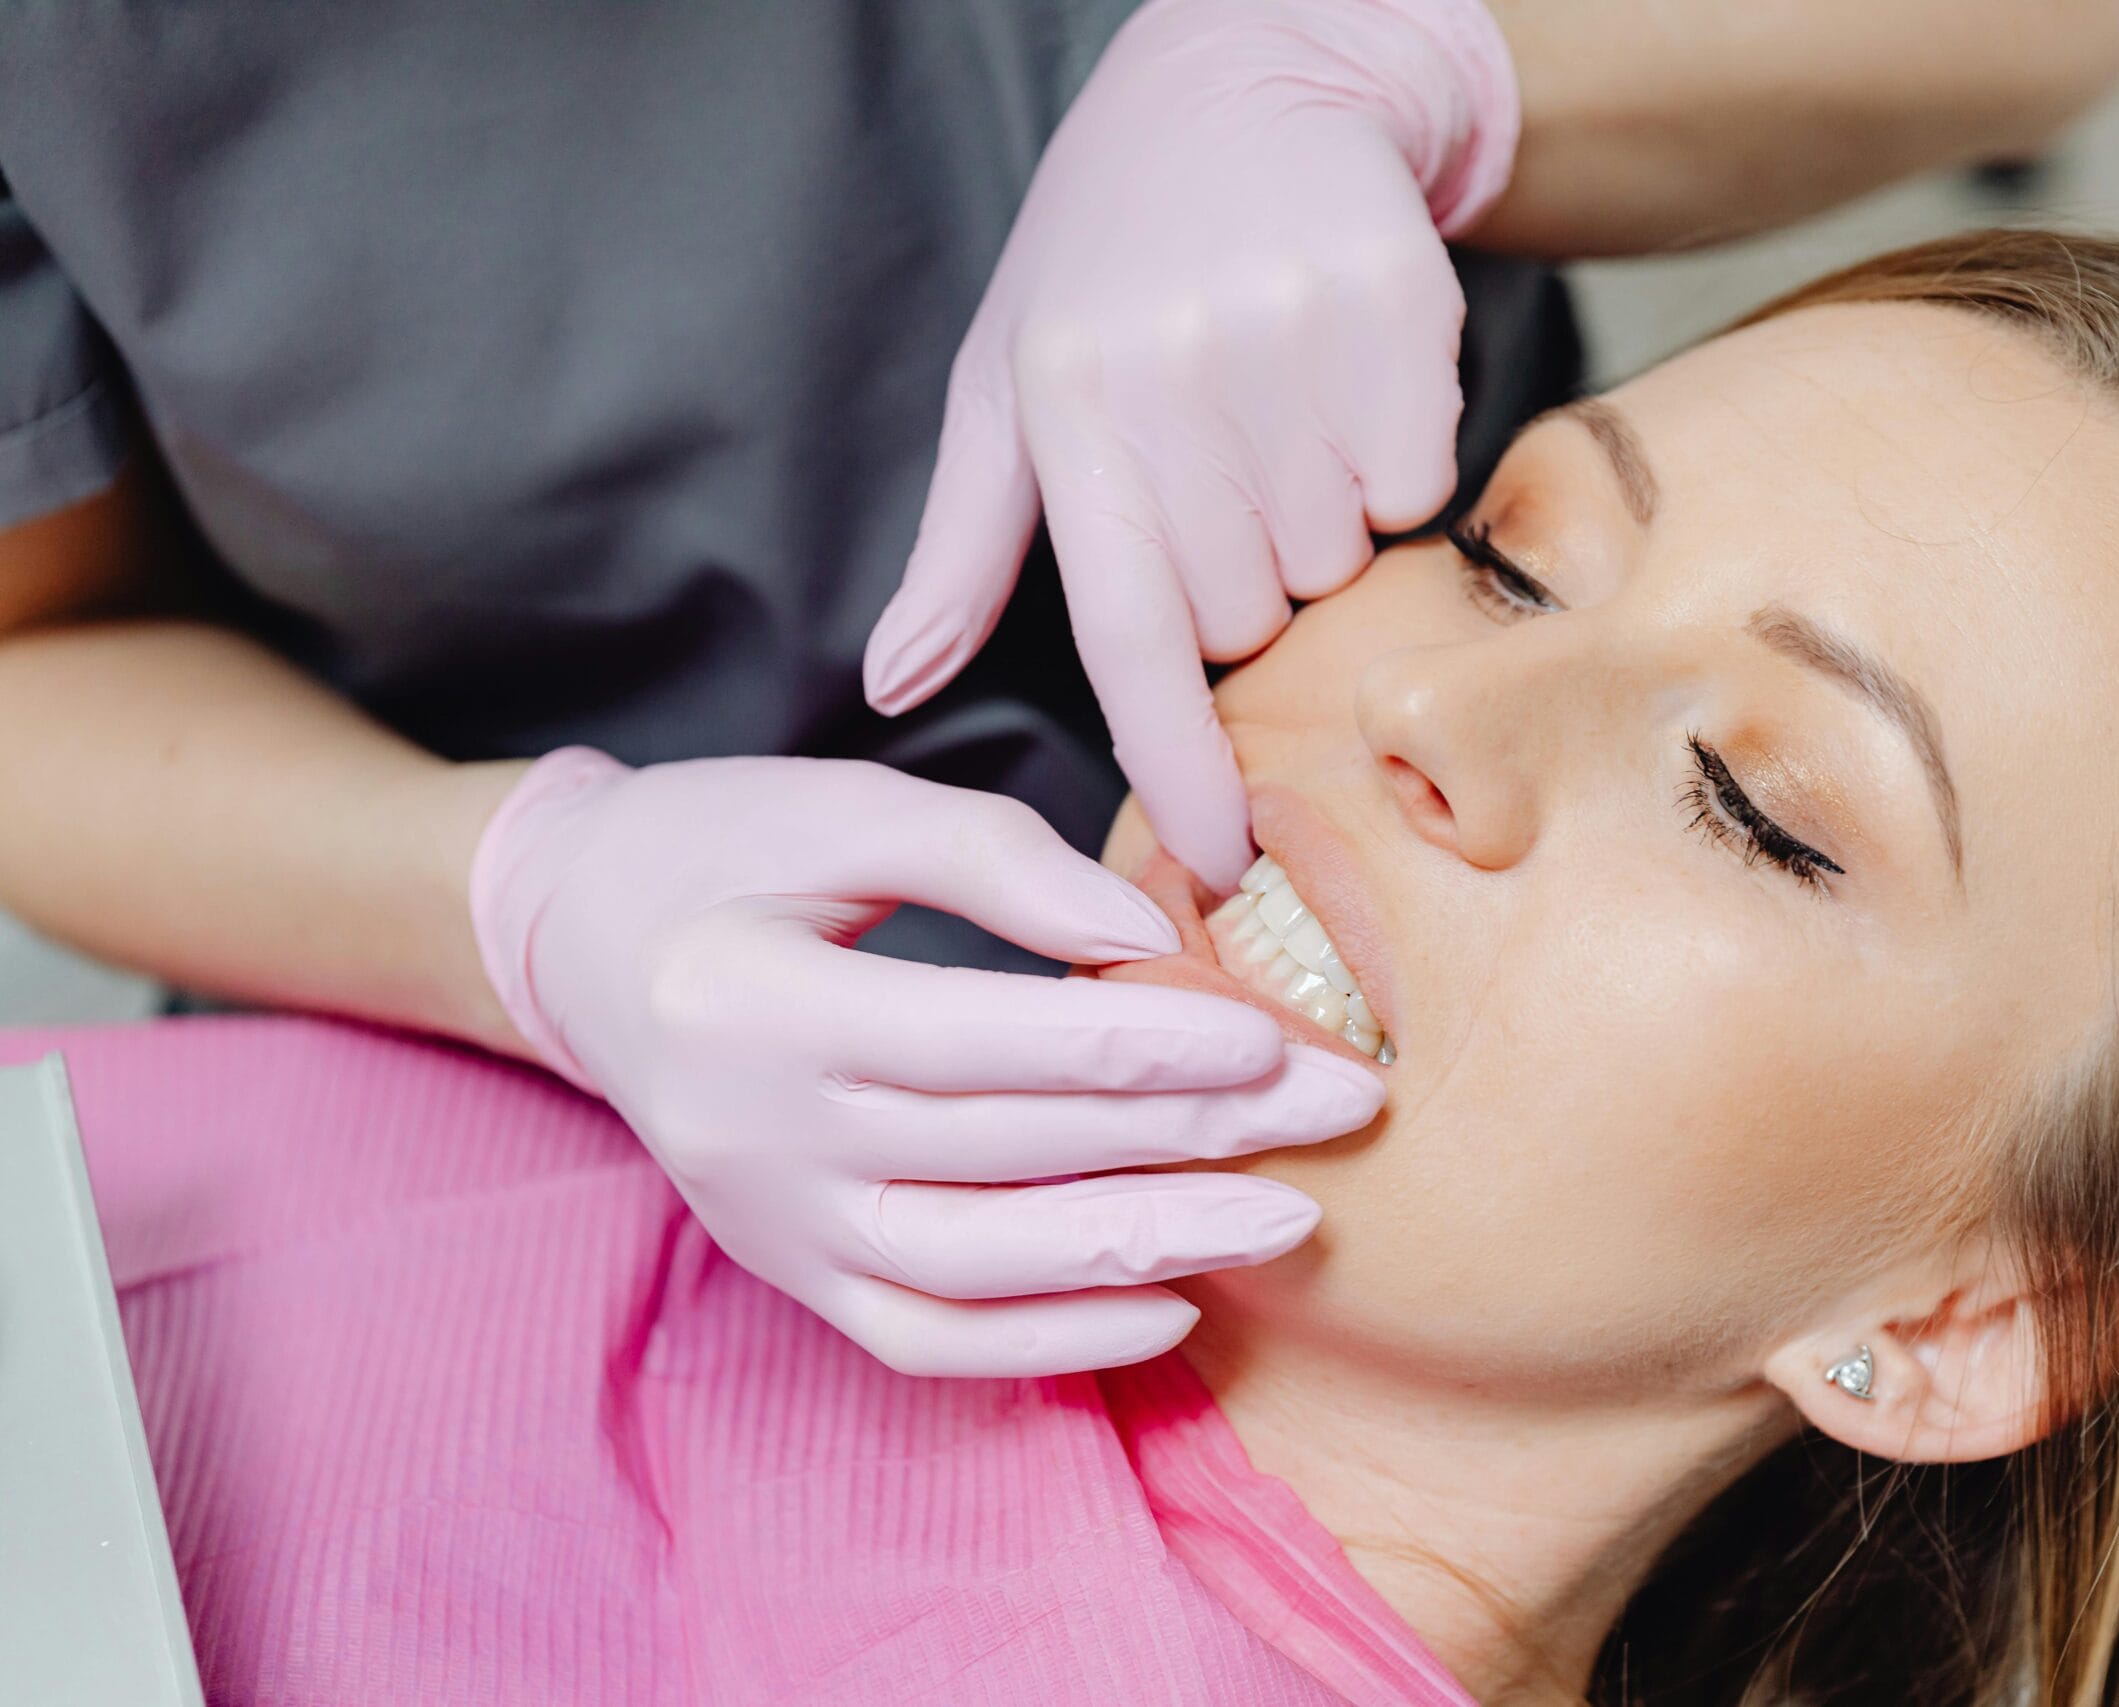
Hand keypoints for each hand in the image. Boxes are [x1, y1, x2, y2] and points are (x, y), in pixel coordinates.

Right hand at [469, 748, 1383, 1376]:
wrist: (577, 941)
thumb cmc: (719, 849)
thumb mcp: (839, 806)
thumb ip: (994, 858)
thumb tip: (1149, 938)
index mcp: (750, 1000)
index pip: (976, 1039)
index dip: (1133, 1043)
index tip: (1267, 1036)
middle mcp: (750, 1135)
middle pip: (1003, 1153)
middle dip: (1189, 1136)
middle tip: (1334, 1109)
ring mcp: (766, 1223)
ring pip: (977, 1268)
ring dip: (1146, 1249)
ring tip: (1288, 1218)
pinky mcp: (788, 1271)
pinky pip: (925, 1339)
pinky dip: (1050, 1341)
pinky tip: (1170, 1306)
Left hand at [862, 0, 1518, 890]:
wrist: (1251, 85)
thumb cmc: (1108, 261)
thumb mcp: (1007, 385)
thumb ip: (959, 550)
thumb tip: (891, 684)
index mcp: (1067, 407)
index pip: (1130, 636)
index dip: (1177, 765)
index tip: (1219, 858)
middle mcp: (1179, 378)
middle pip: (1247, 616)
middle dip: (1239, 587)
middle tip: (1219, 475)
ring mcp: (1296, 343)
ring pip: (1335, 563)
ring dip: (1314, 529)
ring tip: (1275, 418)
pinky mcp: (1399, 316)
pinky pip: (1416, 490)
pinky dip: (1389, 472)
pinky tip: (1340, 390)